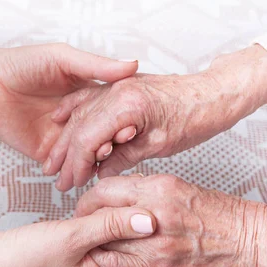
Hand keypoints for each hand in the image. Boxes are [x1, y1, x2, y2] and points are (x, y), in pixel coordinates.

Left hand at [0, 43, 137, 162]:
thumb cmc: (20, 64)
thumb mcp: (63, 58)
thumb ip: (96, 65)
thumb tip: (132, 64)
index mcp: (86, 94)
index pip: (112, 111)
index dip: (122, 119)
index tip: (131, 126)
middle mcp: (77, 117)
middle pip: (101, 135)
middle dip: (110, 142)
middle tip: (117, 144)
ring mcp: (62, 136)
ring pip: (85, 154)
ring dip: (95, 159)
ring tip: (101, 160)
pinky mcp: (45, 152)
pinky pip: (64, 165)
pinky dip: (75, 170)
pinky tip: (84, 172)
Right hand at [0, 207, 154, 266]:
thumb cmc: (24, 259)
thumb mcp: (73, 236)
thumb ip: (111, 225)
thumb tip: (150, 220)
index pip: (143, 256)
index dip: (149, 228)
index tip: (151, 200)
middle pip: (129, 248)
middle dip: (133, 222)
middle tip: (136, 191)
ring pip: (111, 241)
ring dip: (114, 220)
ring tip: (118, 195)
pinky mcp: (69, 260)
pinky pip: (94, 240)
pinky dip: (98, 224)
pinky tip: (96, 208)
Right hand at [44, 44, 266, 190]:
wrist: (214, 92)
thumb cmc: (196, 117)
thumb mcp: (160, 144)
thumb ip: (124, 157)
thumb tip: (102, 172)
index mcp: (127, 104)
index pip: (88, 138)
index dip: (78, 164)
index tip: (73, 182)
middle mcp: (117, 90)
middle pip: (79, 126)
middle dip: (66, 155)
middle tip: (57, 179)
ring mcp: (117, 85)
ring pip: (80, 112)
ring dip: (65, 137)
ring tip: (53, 159)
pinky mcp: (121, 85)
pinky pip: (89, 96)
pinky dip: (73, 110)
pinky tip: (60, 118)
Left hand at [74, 174, 266, 266]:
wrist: (254, 244)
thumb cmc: (223, 216)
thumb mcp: (182, 189)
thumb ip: (147, 192)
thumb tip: (119, 197)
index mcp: (160, 187)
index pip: (104, 188)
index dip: (90, 199)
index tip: (88, 206)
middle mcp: (154, 213)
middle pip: (98, 215)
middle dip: (87, 221)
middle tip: (86, 227)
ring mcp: (156, 245)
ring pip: (105, 243)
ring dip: (99, 244)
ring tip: (103, 245)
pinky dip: (113, 264)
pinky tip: (118, 262)